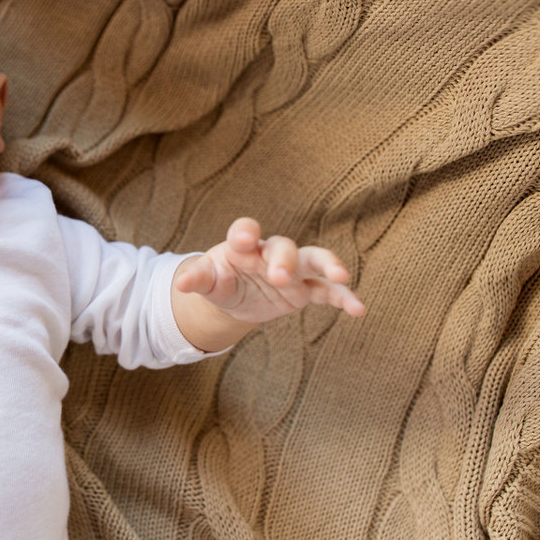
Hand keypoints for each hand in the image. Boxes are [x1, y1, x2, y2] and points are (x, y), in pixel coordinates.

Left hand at [174, 218, 365, 326]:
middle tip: (280, 276)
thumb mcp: (206, 281)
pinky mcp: (306, 288)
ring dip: (328, 265)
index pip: (245, 231)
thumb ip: (196, 279)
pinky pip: (328, 290)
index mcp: (242, 246)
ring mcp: (292, 269)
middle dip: (283, 259)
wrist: (235, 296)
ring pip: (314, 259)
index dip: (246, 232)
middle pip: (283, 246)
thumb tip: (180, 284)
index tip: (246, 238)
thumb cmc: (219, 280)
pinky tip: (359, 309)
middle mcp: (270, 252)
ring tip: (342, 275)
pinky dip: (344, 297)